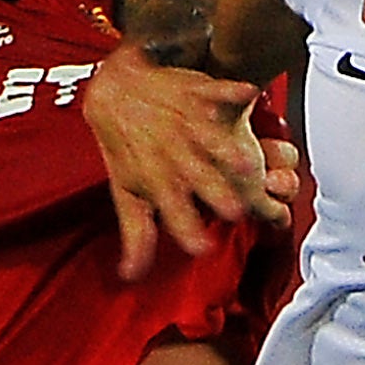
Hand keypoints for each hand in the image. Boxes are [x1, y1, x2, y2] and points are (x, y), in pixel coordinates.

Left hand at [78, 44, 275, 279]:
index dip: (187, 228)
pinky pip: (213, 91)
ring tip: (247, 163)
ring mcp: (185, 123)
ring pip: (208, 138)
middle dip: (214, 193)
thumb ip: (137, 235)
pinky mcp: (195, 93)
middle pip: (196, 177)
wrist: (116, 90)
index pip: (173, 209)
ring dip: (226, 150)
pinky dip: (229, 91)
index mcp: (159, 180)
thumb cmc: (125, 147)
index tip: (203, 248)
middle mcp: (173, 154)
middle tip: (235, 210)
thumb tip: (132, 274)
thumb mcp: (126, 193)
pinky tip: (248, 91)